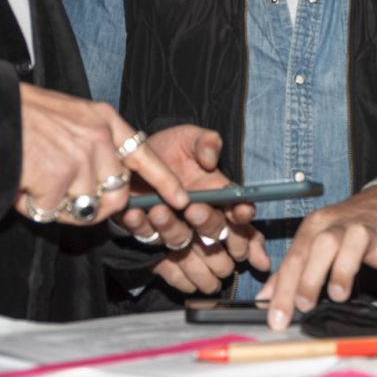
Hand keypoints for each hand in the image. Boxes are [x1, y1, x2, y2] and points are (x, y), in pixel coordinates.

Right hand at [16, 84, 187, 226]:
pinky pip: (55, 211)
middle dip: (95, 205)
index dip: (165, 181)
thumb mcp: (72, 116)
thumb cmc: (24, 116)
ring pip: (86, 208)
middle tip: (62, 193)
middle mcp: (98, 138)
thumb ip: (96, 143)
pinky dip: (37, 206)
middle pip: (117, 194)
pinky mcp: (59, 178)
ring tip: (38, 182)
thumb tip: (107, 183)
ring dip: (61, 206)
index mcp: (103, 120)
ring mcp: (81, 158)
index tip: (182, 200)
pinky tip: (25, 183)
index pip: (144, 154)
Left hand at [116, 125, 268, 288]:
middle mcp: (199, 216)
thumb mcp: (190, 137)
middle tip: (194, 210)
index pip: (239, 212)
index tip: (241, 210)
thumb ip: (207, 142)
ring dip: (171, 228)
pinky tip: (134, 214)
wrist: (134, 153)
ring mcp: (175, 226)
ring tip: (158, 210)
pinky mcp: (148, 230)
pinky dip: (141, 226)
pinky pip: (147, 236)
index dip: (243, 215)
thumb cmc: (170, 147)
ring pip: (180, 240)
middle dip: (208, 224)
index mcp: (218, 195)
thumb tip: (210, 161)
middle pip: (214, 232)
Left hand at [255, 185, 376, 329]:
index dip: (284, 289)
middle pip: (323, 244)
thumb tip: (265, 300)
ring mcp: (373, 230)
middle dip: (311, 274)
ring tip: (339, 295)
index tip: (277, 318)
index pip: (296, 257)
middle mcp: (343, 225)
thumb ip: (291, 271)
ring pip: (357, 240)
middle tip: (304, 305)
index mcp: (318, 227)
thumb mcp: (315, 241)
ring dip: (346, 267)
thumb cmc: (346, 228)